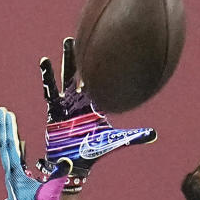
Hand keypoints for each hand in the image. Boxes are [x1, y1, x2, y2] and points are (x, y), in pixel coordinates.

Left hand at [0, 106, 71, 199]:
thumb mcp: (51, 191)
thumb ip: (58, 175)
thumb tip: (67, 160)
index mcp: (15, 174)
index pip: (10, 146)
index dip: (9, 128)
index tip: (6, 113)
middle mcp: (11, 174)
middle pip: (6, 145)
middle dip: (5, 127)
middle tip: (1, 111)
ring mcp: (13, 179)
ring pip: (10, 153)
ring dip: (10, 136)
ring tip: (10, 122)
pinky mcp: (19, 183)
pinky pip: (17, 161)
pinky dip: (18, 150)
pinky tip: (22, 144)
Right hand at [36, 37, 156, 192]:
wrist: (76, 162)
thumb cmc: (94, 150)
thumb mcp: (116, 141)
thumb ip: (134, 136)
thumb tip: (154, 135)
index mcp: (95, 103)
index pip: (99, 81)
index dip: (102, 67)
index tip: (106, 50)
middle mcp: (80, 99)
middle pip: (81, 73)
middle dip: (82, 57)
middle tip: (85, 37)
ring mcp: (67, 103)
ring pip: (67, 77)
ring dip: (67, 60)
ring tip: (68, 42)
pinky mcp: (55, 110)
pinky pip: (50, 90)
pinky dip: (47, 76)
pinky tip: (45, 62)